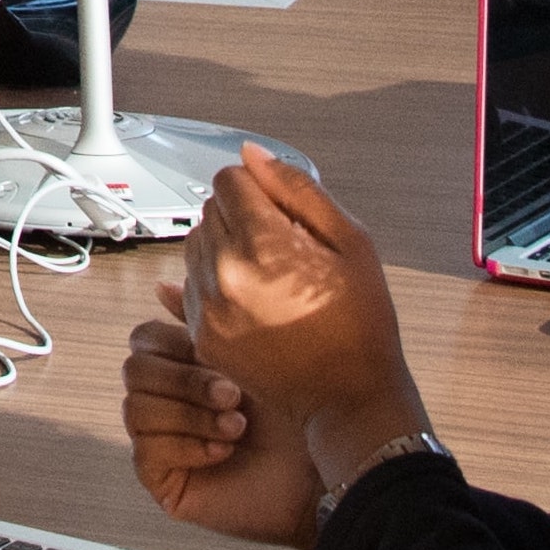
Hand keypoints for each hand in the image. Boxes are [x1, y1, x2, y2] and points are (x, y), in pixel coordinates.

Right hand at [121, 293, 321, 549]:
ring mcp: (160, 439)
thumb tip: (160, 286)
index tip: (219, 356)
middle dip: (187, 380)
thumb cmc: (302, 412)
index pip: (143, 338)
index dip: (174, 343)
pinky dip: (187, 446)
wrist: (324, 471)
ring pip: (136, 409)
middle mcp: (166, 399)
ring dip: (192, 416)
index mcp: (185, 363)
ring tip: (238, 428)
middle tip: (235, 395)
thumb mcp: (254, 353)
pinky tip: (224, 452)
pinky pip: (145, 451)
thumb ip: (208, 319)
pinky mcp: (162, 477)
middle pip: (135, 370)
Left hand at [181, 145, 430, 494]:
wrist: (348, 395)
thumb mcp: (351, 240)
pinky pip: (190, 284)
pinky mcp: (200, 336)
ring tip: (267, 275)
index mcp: (263, 243)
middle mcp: (224, 273)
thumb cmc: (359, 319)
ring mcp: (208, 308)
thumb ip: (297, 189)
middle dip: (240, 217)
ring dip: (224, 248)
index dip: (258, 188)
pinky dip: (215, 283)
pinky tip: (252, 299)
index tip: (280, 211)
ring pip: (195, 245)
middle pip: (208, 210)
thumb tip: (252, 154)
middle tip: (281, 248)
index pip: (228, 180)